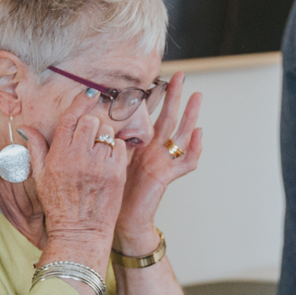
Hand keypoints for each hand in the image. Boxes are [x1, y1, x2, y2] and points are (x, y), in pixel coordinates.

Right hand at [27, 92, 129, 262]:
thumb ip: (36, 148)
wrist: (80, 232)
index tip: (90, 94)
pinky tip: (107, 162)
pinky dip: (116, 150)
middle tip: (88, 138)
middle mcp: (79, 157)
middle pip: (91, 121)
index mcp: (59, 155)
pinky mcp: (117, 173)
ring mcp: (100, 165)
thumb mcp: (40, 176)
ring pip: (107, 132)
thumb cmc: (58, 205)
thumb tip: (26, 127)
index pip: (71, 117)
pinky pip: (120, 146)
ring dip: (103, 137)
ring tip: (98, 153)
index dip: (81, 101)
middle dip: (90, 125)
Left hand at [114, 71, 203, 250]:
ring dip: (190, 115)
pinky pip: (186, 162)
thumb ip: (106, 140)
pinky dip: (195, 148)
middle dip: (175, 96)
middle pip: (169, 118)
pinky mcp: (166, 176)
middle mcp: (154, 151)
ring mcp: (163, 162)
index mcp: (140, 145)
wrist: (117, 219)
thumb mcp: (107, 159)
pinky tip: (199, 133)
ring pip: (181, 135)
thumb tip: (96, 117)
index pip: (150, 115)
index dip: (155, 97)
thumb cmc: (110, 191)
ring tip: (197, 96)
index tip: (156, 77)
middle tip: (180, 75)